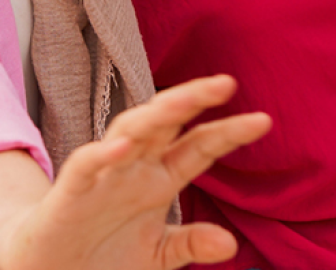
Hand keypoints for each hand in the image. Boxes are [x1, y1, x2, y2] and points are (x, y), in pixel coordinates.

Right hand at [0, 75, 270, 269]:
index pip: (199, 147)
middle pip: (167, 123)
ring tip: (185, 100)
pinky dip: (103, 153)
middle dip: (193, 99)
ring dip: (156, 113)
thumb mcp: (157, 256)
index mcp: (159, 180)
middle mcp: (134, 168)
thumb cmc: (104, 257)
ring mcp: (103, 176)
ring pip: (129, 130)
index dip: (229, 132)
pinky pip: (86, 165)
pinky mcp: (70, 192)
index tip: (264, 120)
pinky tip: (123, 145)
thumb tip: (231, 243)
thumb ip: (190, 244)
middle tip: (226, 83)